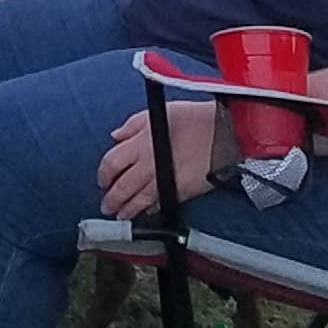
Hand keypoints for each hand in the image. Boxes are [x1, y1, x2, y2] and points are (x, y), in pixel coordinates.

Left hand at [97, 97, 222, 219]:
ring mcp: (165, 179)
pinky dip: (151, 209)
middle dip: (112, 199)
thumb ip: (133, 125)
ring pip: (139, 201)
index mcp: (141, 143)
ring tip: (121, 215)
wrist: (226, 133)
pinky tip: (146, 212)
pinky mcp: (181, 191)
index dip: (103, 174)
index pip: (111, 163)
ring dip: (128, 209)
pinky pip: (160, 203)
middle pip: (122, 187)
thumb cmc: (195, 118)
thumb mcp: (160, 112)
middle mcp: (149, 164)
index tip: (102, 180)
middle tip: (107, 206)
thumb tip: (116, 136)